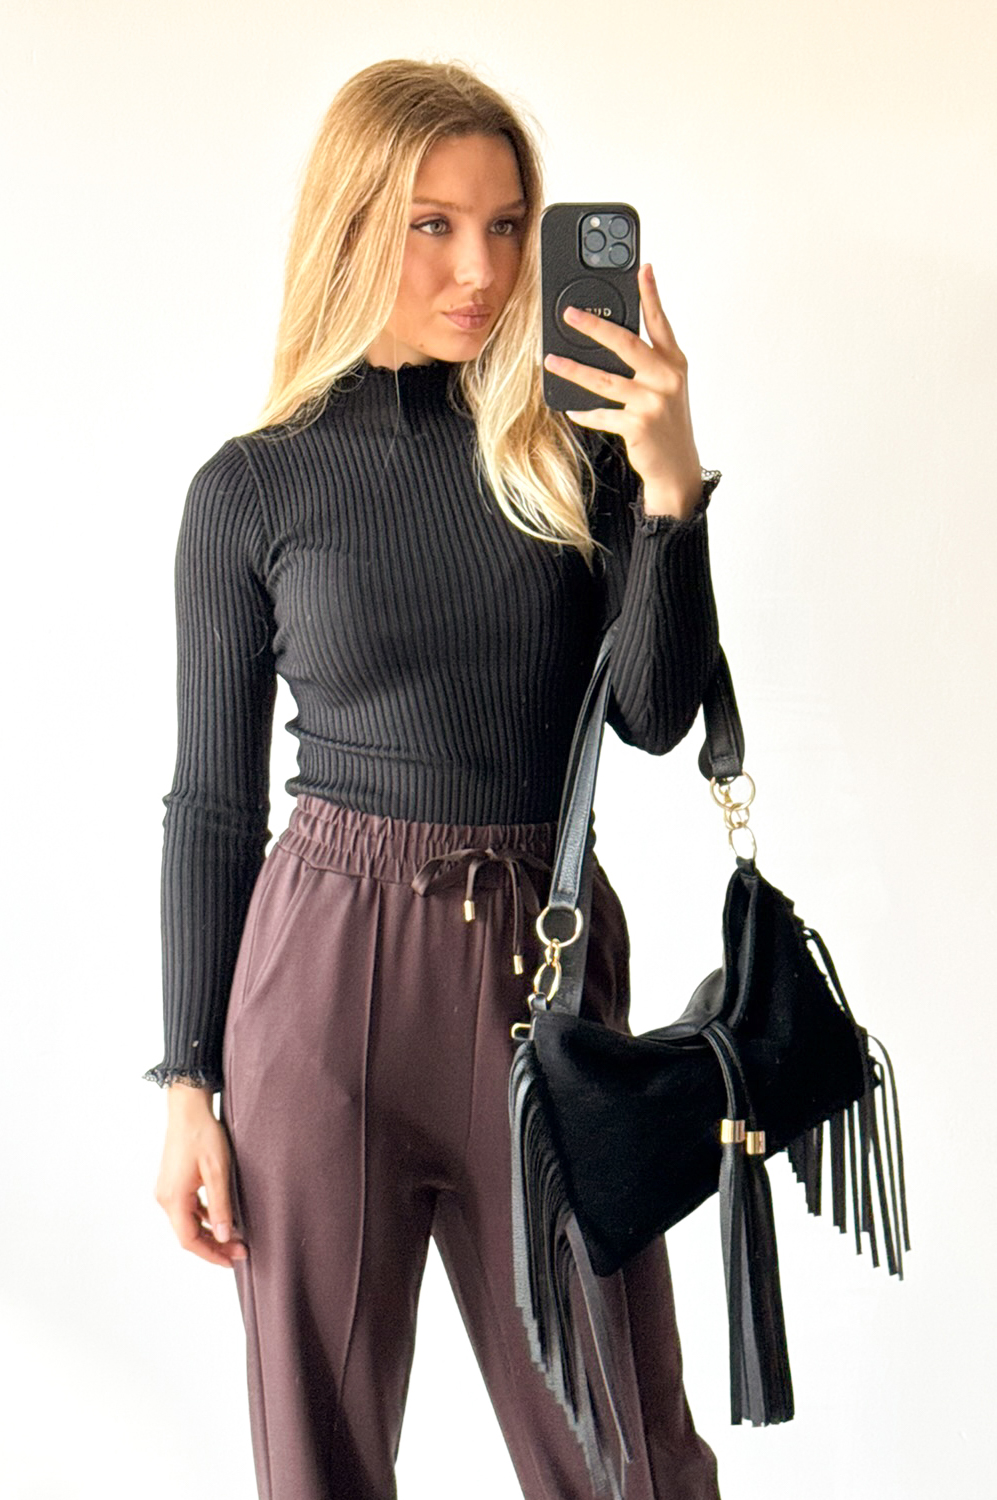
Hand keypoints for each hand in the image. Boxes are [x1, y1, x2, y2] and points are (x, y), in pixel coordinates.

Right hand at [155, 1088, 248, 1267]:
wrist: (188, 1107)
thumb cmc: (203, 1134)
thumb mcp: (217, 1170)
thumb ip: (220, 1205)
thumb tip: (224, 1237)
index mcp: (174, 1198)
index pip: (190, 1240)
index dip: (212, 1254)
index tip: (233, 1260)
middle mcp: (165, 1198)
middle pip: (187, 1235)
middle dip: (214, 1246)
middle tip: (240, 1251)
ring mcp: (166, 1190)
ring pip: (187, 1223)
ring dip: (209, 1233)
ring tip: (235, 1238)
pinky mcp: (172, 1183)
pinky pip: (187, 1209)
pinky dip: (203, 1218)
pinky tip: (221, 1218)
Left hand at [543, 263, 702, 519]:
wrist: (678, 468)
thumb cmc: (667, 423)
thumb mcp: (665, 387)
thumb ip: (646, 362)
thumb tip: (609, 339)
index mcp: (674, 362)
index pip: (660, 321)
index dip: (650, 293)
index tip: (642, 268)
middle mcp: (666, 378)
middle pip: (626, 343)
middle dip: (595, 326)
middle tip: (570, 314)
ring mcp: (653, 402)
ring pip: (605, 380)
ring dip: (574, 370)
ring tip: (551, 360)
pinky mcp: (638, 426)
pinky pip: (602, 414)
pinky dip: (584, 412)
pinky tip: (571, 408)